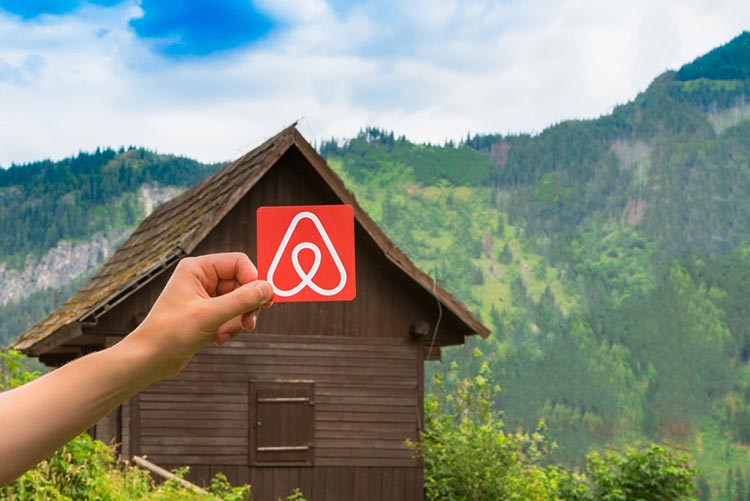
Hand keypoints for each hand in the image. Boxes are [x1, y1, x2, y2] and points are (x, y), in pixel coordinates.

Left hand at [127, 252, 273, 378]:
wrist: (149, 359)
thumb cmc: (171, 333)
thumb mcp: (210, 315)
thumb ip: (242, 300)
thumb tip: (269, 288)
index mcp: (197, 268)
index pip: (238, 262)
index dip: (253, 279)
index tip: (263, 300)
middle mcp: (202, 278)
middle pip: (242, 283)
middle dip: (247, 305)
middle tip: (249, 323)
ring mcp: (205, 297)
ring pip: (239, 301)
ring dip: (238, 320)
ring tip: (226, 335)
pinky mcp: (207, 314)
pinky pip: (232, 315)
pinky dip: (231, 328)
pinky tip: (218, 339)